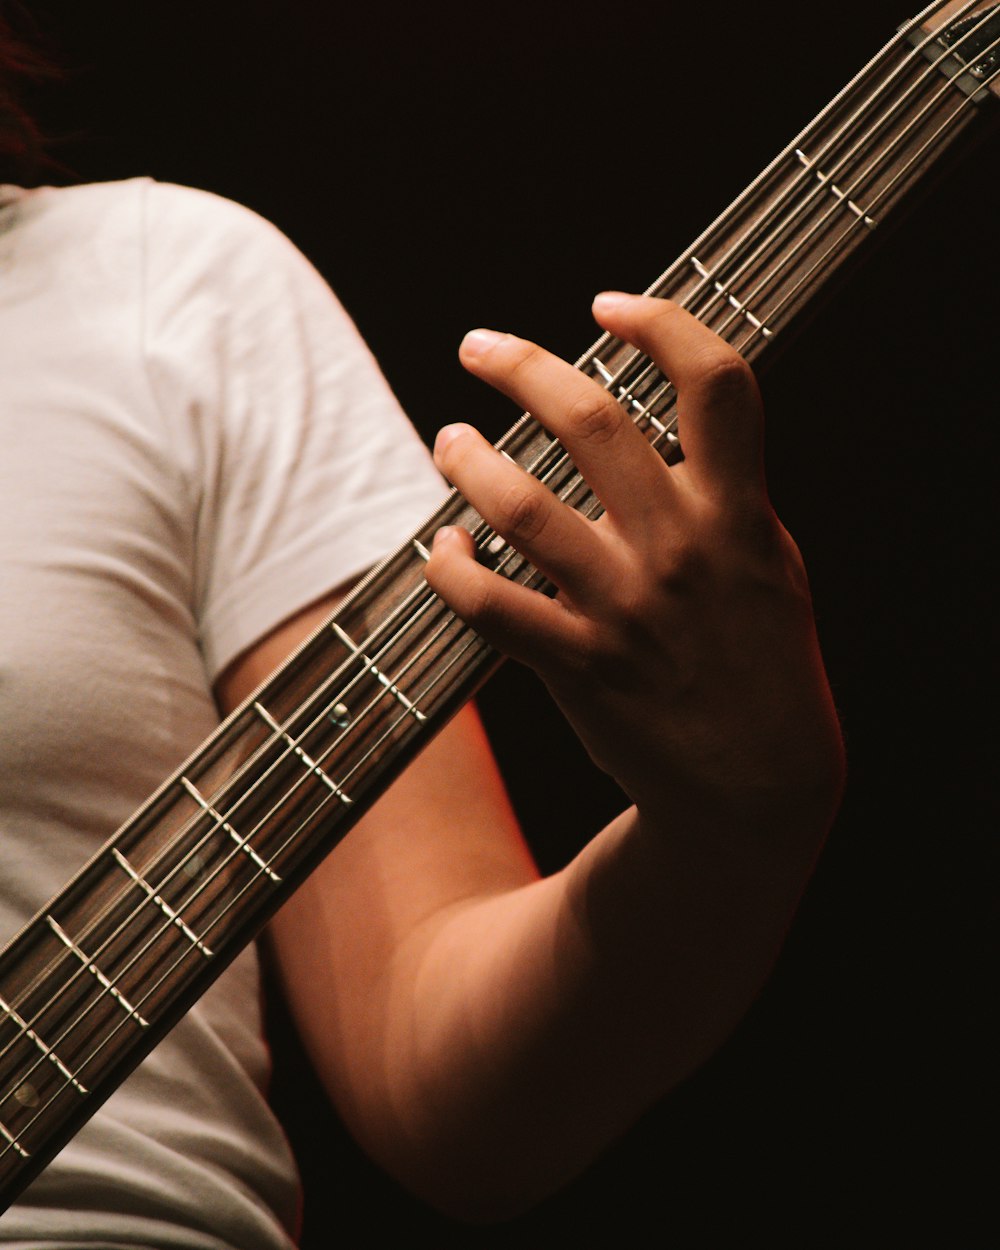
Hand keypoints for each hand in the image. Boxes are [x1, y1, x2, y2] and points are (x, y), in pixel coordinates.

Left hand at [425, 293, 843, 840]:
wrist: (757, 784)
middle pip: (591, 422)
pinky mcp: (580, 665)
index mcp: (739, 513)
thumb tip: (672, 437)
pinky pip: (490, 605)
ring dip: (468, 460)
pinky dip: (451, 569)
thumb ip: (729, 496)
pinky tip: (441, 548)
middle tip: (476, 346)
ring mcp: (625, 608)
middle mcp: (680, 548)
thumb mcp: (773, 565)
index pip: (717, 384)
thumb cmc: (764, 662)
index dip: (662, 323)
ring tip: (449, 441)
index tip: (608, 306)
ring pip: (520, 507)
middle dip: (521, 365)